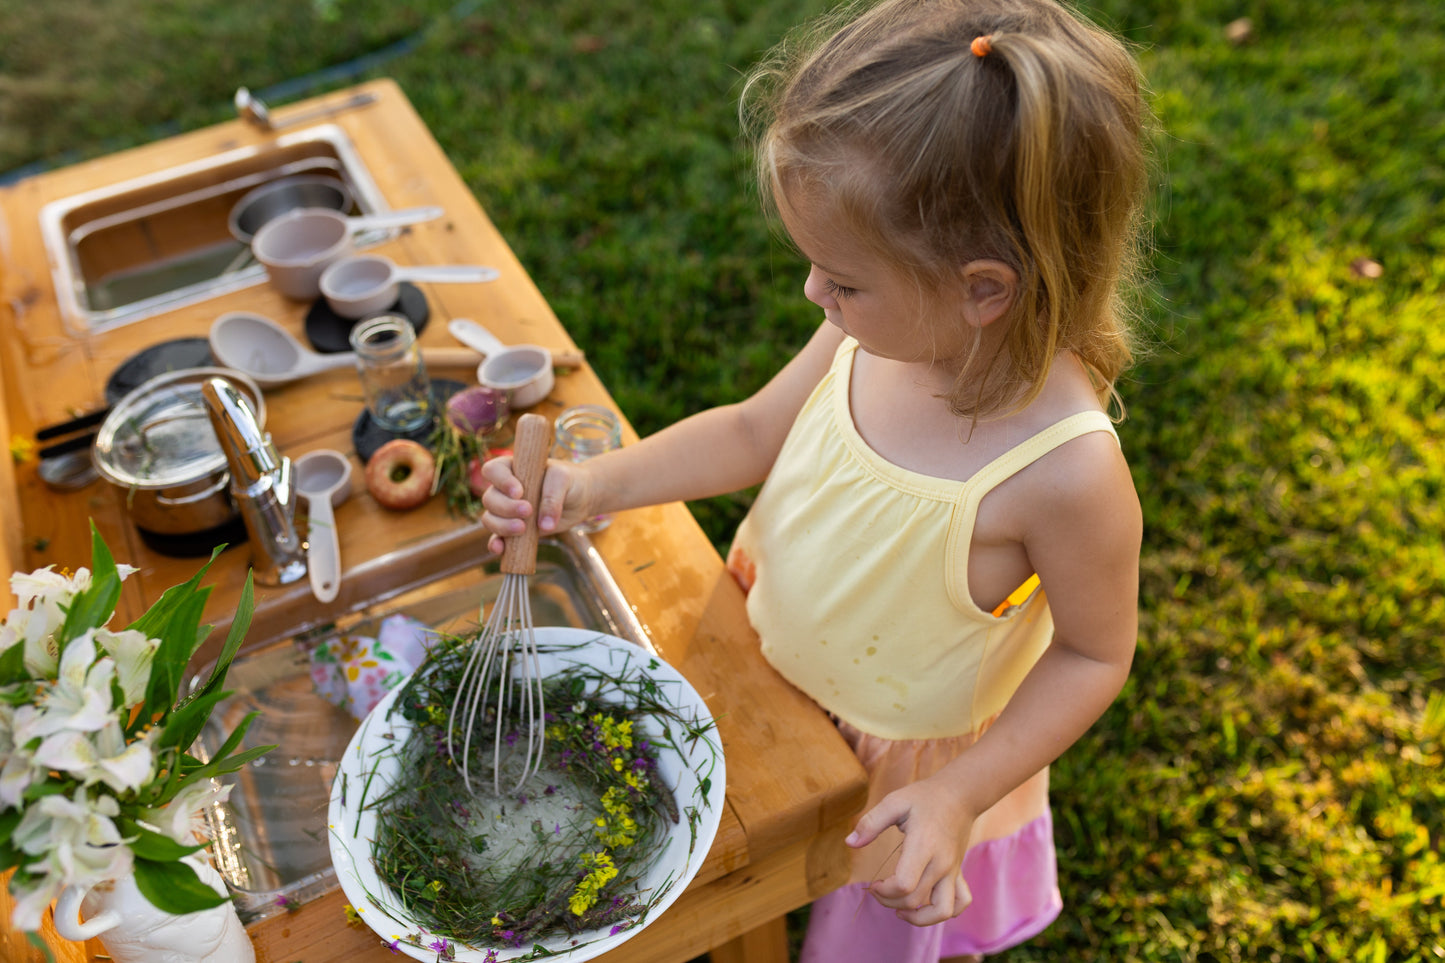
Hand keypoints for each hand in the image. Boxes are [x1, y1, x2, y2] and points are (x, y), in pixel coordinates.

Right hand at [478, 455, 591, 553]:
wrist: (579, 499)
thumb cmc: (569, 481)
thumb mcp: (563, 480)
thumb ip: (552, 498)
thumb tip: (544, 526)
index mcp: (512, 468)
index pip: (493, 470)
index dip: (501, 481)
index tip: (519, 492)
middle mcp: (504, 489)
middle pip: (490, 498)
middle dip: (506, 508)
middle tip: (528, 511)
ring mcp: (507, 511)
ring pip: (490, 519)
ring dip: (502, 526)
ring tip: (523, 529)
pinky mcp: (513, 530)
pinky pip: (497, 538)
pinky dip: (496, 544)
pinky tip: (500, 549)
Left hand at [846, 775, 976, 926]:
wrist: (960, 795)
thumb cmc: (924, 797)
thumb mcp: (894, 802)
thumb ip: (870, 823)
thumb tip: (849, 843)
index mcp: (923, 846)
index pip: (903, 885)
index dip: (883, 891)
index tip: (873, 883)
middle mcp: (941, 863)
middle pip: (914, 900)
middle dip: (889, 901)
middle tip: (877, 890)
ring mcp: (952, 870)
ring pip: (943, 910)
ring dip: (920, 918)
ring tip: (900, 910)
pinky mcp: (958, 872)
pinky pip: (960, 903)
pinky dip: (944, 912)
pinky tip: (926, 907)